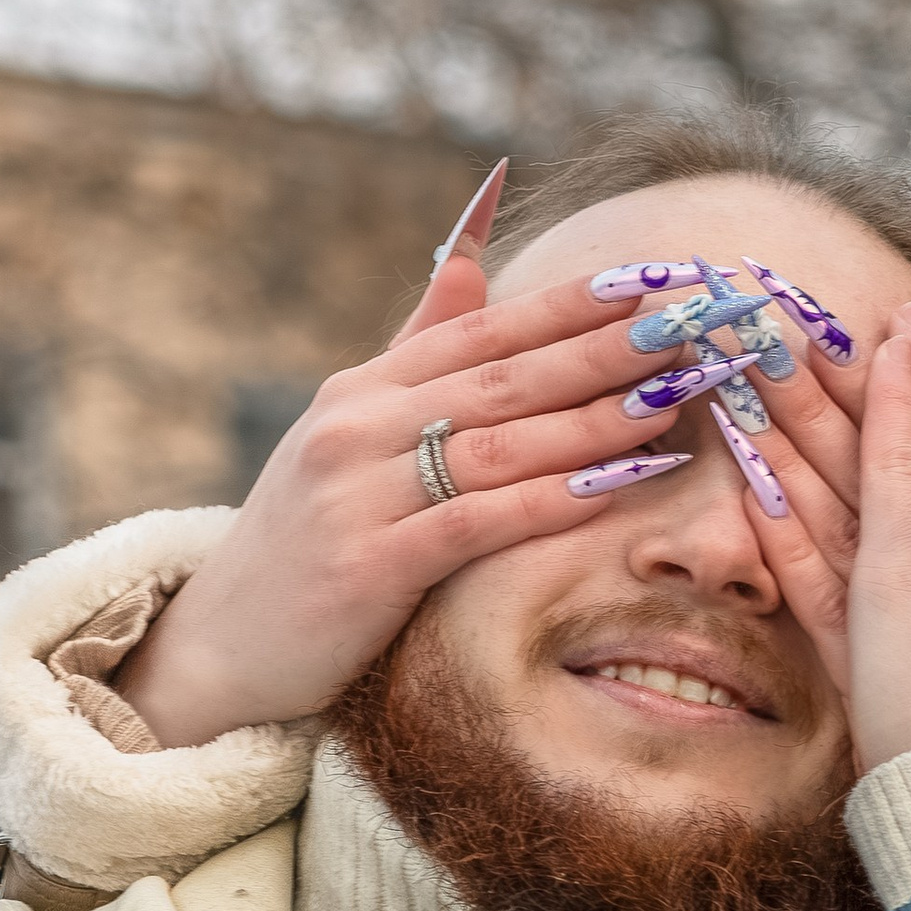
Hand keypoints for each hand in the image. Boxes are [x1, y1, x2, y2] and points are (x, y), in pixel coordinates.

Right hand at [115, 240, 713, 743]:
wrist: (218, 648)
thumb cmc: (303, 543)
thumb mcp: (348, 436)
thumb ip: (413, 351)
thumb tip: (471, 261)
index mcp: (362, 389)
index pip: (483, 330)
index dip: (571, 303)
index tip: (653, 276)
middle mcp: (356, 427)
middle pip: (504, 377)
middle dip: (605, 346)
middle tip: (693, 319)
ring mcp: (358, 493)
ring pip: (500, 443)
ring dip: (596, 416)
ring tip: (676, 391)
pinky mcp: (367, 565)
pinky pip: (477, 522)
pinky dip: (550, 498)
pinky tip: (615, 480)